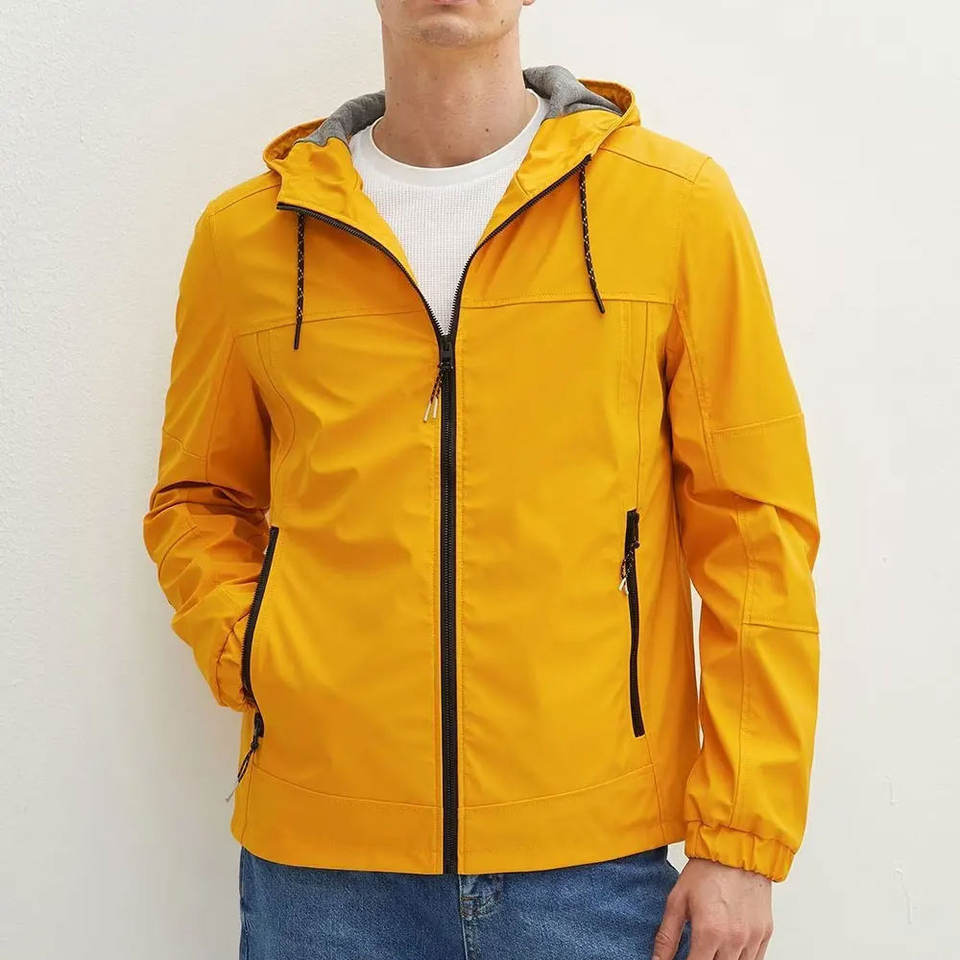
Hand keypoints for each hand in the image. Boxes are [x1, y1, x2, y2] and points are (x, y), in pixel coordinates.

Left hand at [653, 858, 772, 959]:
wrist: (736, 849)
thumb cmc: (706, 871)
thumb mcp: (677, 901)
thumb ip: (667, 937)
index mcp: (709, 932)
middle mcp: (733, 940)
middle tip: (697, 950)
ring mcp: (752, 939)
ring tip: (711, 949)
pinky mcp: (765, 934)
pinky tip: (728, 950)